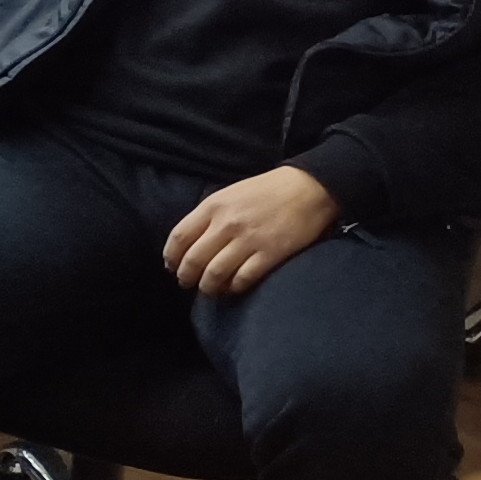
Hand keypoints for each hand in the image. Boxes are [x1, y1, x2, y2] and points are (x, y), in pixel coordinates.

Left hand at [164, 166, 338, 296]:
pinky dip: (234, 288)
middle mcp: (227, 224)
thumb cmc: (267, 191)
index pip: (179, 237)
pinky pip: (243, 279)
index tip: (171, 267)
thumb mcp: (230, 194)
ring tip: (208, 290)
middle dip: (185, 276)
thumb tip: (190, 242)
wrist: (309, 188)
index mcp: (213, 206)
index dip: (171, 257)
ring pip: (215, 274)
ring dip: (207, 287)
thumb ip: (209, 215)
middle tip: (186, 283)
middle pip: (194, 259)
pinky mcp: (270, 254)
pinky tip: (232, 288)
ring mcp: (249, 240)